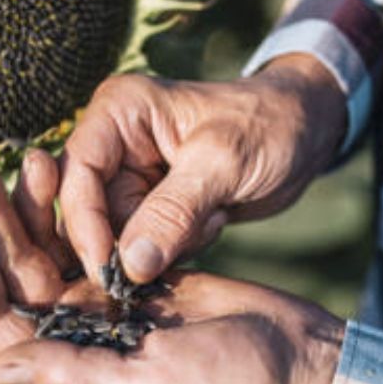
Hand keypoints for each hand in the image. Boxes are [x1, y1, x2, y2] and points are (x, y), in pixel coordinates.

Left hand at [0, 147, 344, 383]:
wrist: (294, 362)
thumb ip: (76, 373)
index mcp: (71, 363)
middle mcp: (78, 332)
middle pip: (14, 270)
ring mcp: (106, 300)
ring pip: (49, 245)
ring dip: (27, 202)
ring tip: (21, 152)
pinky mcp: (137, 271)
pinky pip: (89, 231)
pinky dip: (72, 201)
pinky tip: (63, 163)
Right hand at [61, 54, 346, 284]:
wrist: (306, 132)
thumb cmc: (268, 127)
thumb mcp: (224, 163)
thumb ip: (174, 212)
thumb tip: (129, 266)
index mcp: (118, 112)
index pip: (76, 176)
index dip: (85, 226)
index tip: (109, 271)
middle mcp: (114, 143)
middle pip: (90, 213)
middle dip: (134, 240)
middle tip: (187, 237)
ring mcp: (132, 176)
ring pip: (119, 237)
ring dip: (165, 244)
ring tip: (212, 215)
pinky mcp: (152, 206)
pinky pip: (145, 246)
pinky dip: (179, 247)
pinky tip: (215, 220)